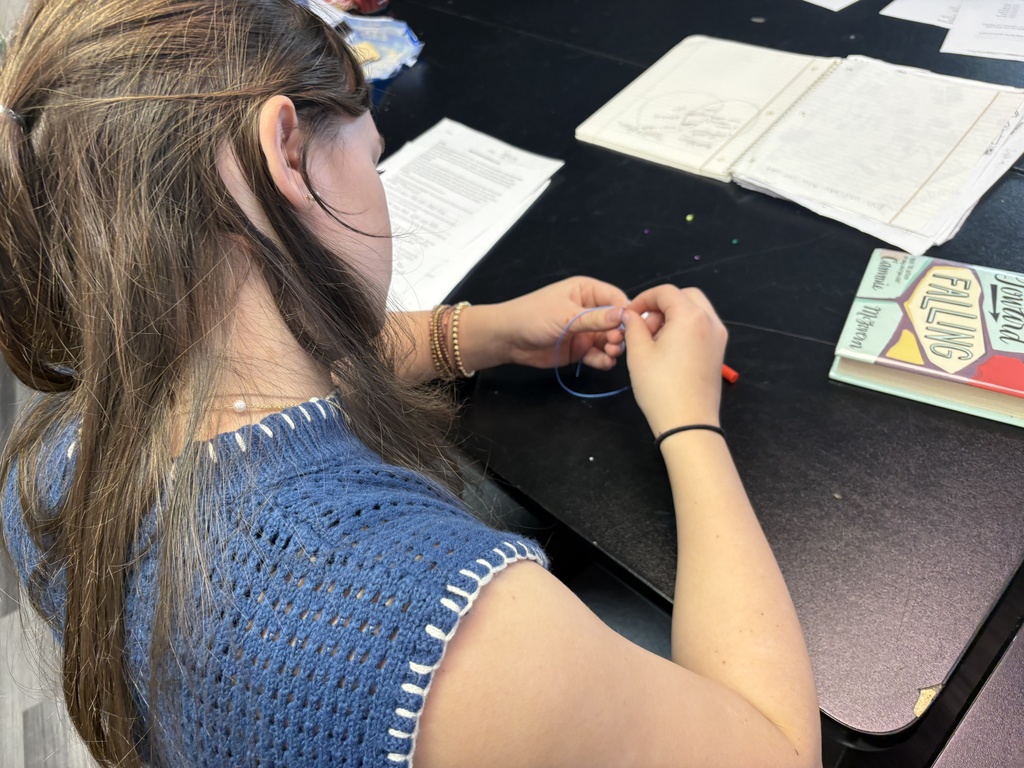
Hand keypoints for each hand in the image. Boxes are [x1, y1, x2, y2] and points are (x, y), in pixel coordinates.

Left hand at [480, 276, 629, 369]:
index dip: (627, 312)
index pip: (616, 299)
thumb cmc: (533, 316)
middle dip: (620, 333)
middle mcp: (590, 310)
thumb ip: (595, 318)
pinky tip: (604, 362)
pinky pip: (598, 355)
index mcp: (587, 291)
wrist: (508, 338)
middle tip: (616, 342)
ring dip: (614, 347)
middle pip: (616, 322)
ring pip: (610, 340)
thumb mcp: (566, 315)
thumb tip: (624, 316)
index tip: (633, 326)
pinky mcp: (580, 349)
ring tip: (611, 353)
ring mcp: (585, 331)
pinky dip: (604, 359)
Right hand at [622, 285, 726, 435]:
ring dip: (674, 316)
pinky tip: (669, 350)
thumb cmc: (660, 386)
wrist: (689, 422)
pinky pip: (702, 327)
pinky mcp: (719, 351)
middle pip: (686, 296)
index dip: (644, 298)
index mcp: (690, 316)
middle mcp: (710, 321)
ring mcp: (718, 337)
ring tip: (655, 340)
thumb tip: (631, 314)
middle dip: (662, 305)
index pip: (666, 292)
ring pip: (696, 311)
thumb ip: (633, 326)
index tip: (629, 315)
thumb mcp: (638, 353)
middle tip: (645, 326)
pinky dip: (686, 328)